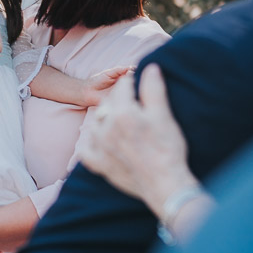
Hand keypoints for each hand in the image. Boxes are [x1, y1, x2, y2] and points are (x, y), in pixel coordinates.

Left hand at [78, 65, 199, 208]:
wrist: (165, 185)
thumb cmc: (167, 149)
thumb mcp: (163, 115)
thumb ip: (153, 88)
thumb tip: (150, 67)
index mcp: (123, 113)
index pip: (123, 87)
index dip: (132, 82)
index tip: (138, 83)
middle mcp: (106, 128)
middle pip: (109, 104)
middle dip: (119, 100)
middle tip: (133, 103)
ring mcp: (100, 147)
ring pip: (96, 124)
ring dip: (105, 120)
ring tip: (120, 122)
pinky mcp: (99, 165)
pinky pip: (85, 150)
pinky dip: (91, 144)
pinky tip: (100, 141)